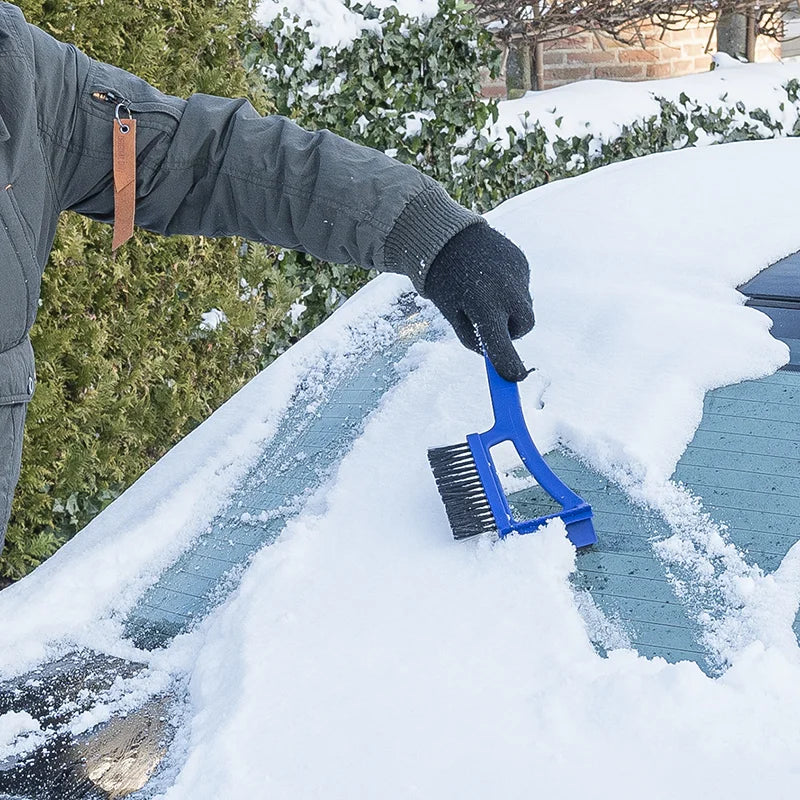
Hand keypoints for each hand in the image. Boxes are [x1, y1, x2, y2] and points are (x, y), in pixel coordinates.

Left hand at [424, 222, 534, 380]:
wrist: (447, 235)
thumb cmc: (444, 280)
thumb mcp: (452, 313)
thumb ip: (473, 336)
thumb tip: (495, 357)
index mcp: (482, 304)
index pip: (501, 343)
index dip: (509, 364)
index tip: (516, 377)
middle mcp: (506, 289)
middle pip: (525, 326)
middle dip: (513, 331)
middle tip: (493, 323)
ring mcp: (517, 273)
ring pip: (525, 306)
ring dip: (510, 309)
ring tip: (485, 292)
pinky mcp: (522, 262)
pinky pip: (522, 286)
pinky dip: (510, 289)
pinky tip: (491, 277)